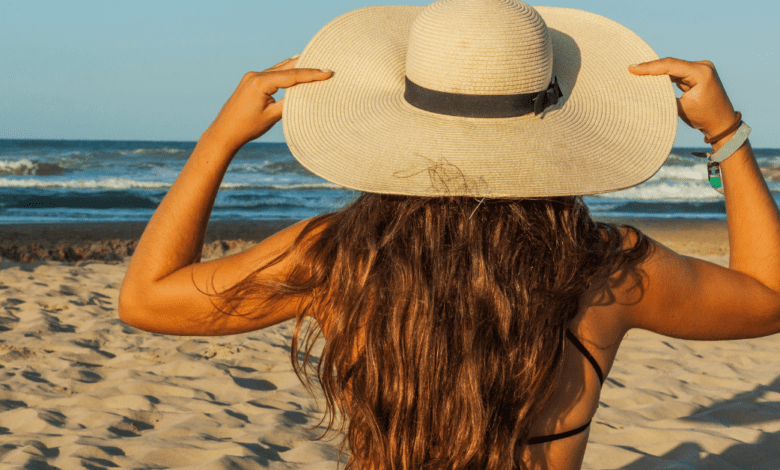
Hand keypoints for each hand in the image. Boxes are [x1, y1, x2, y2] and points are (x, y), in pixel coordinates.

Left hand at [203, 57, 331, 152]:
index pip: (291, 76)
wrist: (224, 132)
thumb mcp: (272, 116)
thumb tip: (305, 94)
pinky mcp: (251, 81)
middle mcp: (255, 75)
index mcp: (260, 83)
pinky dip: (285, 72)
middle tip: (325, 65)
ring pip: (279, 69)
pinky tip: (294, 66)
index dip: (311, 74)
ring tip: (314, 63)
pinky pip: (272, 73)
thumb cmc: (247, 127)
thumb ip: (289, 103)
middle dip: (306, 67)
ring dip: (296, 67)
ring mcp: (252, 77)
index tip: (327, 73)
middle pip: (286, 68)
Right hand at [629, 58, 737, 143]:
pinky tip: (650, 77)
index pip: (671, 66)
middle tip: (631, 68)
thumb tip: (646, 89)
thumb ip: (665, 96)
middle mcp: (702, 66)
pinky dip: (664, 76)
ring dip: (657, 71)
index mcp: (702, 73)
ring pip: (673, 67)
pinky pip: (677, 72)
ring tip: (637, 72)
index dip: (650, 67)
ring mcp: (700, 69)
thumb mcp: (681, 108)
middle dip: (651, 67)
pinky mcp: (697, 74)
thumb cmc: (704, 117)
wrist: (722, 123)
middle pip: (671, 64)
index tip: (633, 68)